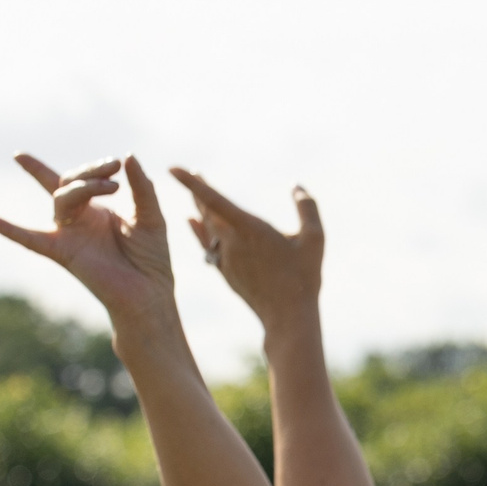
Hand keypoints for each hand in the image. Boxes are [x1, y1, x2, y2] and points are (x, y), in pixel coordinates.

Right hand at [0, 154, 178, 330]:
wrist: (148, 293)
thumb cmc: (151, 258)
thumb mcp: (151, 215)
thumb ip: (142, 187)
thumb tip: (127, 155)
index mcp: (96, 210)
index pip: (83, 179)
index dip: (96, 167)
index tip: (116, 163)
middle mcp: (77, 220)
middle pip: (67, 184)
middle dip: (89, 173)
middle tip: (112, 169)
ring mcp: (68, 235)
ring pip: (61, 200)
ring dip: (83, 187)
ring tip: (110, 186)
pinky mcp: (63, 253)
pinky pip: (29, 240)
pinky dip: (7, 229)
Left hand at [168, 168, 324, 332]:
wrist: (288, 317)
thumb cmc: (303, 277)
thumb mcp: (314, 238)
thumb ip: (307, 207)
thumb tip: (297, 187)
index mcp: (249, 229)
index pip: (213, 199)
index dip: (192, 182)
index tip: (172, 168)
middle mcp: (232, 242)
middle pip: (207, 210)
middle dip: (197, 191)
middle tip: (190, 173)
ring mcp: (227, 259)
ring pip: (207, 228)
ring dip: (200, 210)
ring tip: (195, 195)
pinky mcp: (226, 273)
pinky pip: (207, 246)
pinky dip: (199, 231)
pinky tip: (193, 222)